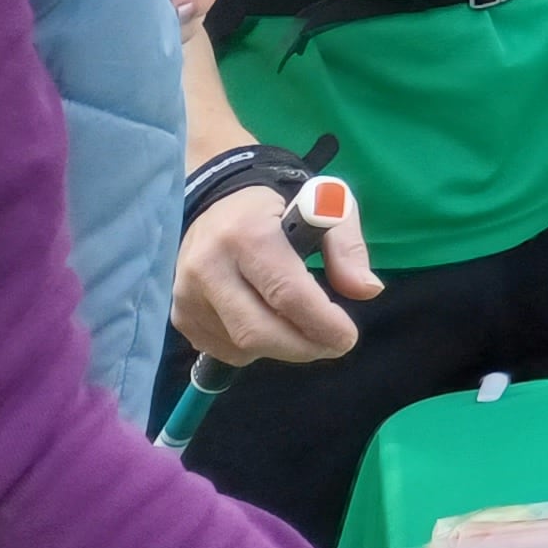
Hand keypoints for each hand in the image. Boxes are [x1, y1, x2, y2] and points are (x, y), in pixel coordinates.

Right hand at [173, 176, 377, 364]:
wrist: (220, 199)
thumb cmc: (283, 204)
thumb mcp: (328, 207)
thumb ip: (348, 248)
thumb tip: (368, 290)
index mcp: (247, 234)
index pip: (286, 293)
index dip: (321, 323)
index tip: (348, 338)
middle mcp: (209, 266)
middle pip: (258, 331)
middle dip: (303, 347)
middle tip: (333, 344)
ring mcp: (187, 293)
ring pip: (240, 347)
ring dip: (281, 349)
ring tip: (304, 330)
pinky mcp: (178, 313)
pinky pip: (222, 349)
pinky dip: (254, 349)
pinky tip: (270, 325)